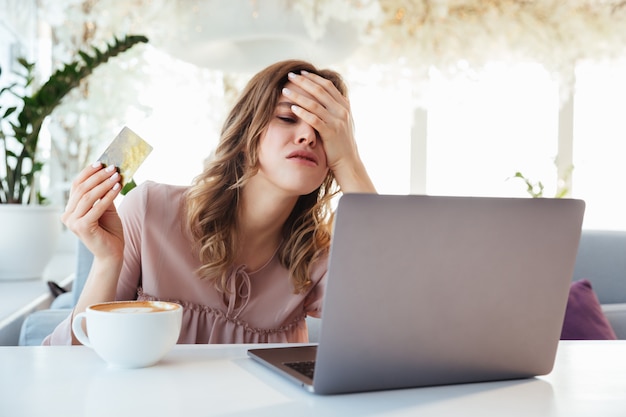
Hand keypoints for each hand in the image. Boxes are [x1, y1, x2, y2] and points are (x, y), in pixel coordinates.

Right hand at [61, 162, 123, 259]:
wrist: (112, 253)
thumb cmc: (109, 231)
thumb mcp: (106, 208)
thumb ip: (103, 194)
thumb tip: (109, 173)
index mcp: (70, 209)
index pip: (76, 186)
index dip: (88, 173)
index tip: (100, 163)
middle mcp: (67, 215)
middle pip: (81, 189)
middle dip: (98, 176)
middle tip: (112, 167)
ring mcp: (72, 222)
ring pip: (88, 196)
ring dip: (104, 184)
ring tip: (116, 176)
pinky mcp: (82, 227)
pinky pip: (96, 207)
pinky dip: (108, 196)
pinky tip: (118, 188)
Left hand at [286, 71, 375, 192]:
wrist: (348, 162)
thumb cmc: (340, 143)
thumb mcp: (341, 122)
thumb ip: (333, 109)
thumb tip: (322, 98)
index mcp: (344, 105)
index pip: (328, 85)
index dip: (313, 78)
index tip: (301, 72)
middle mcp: (342, 111)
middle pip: (320, 90)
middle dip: (303, 81)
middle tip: (290, 75)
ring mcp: (336, 121)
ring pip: (314, 103)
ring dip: (298, 95)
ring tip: (285, 90)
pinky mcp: (330, 132)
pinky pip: (314, 119)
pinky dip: (302, 112)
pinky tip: (292, 108)